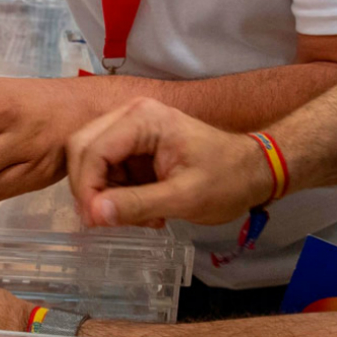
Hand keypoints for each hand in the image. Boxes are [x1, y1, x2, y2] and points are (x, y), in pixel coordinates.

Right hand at [67, 97, 274, 228]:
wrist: (254, 172)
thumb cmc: (227, 181)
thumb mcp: (184, 198)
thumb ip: (137, 204)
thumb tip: (93, 215)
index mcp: (143, 119)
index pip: (92, 149)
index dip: (86, 188)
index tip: (95, 222)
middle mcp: (130, 115)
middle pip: (82, 148)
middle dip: (90, 189)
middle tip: (107, 222)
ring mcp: (130, 128)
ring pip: (91, 160)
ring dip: (105, 194)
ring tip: (139, 217)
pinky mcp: (134, 145)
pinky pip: (107, 168)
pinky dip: (117, 194)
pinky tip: (144, 211)